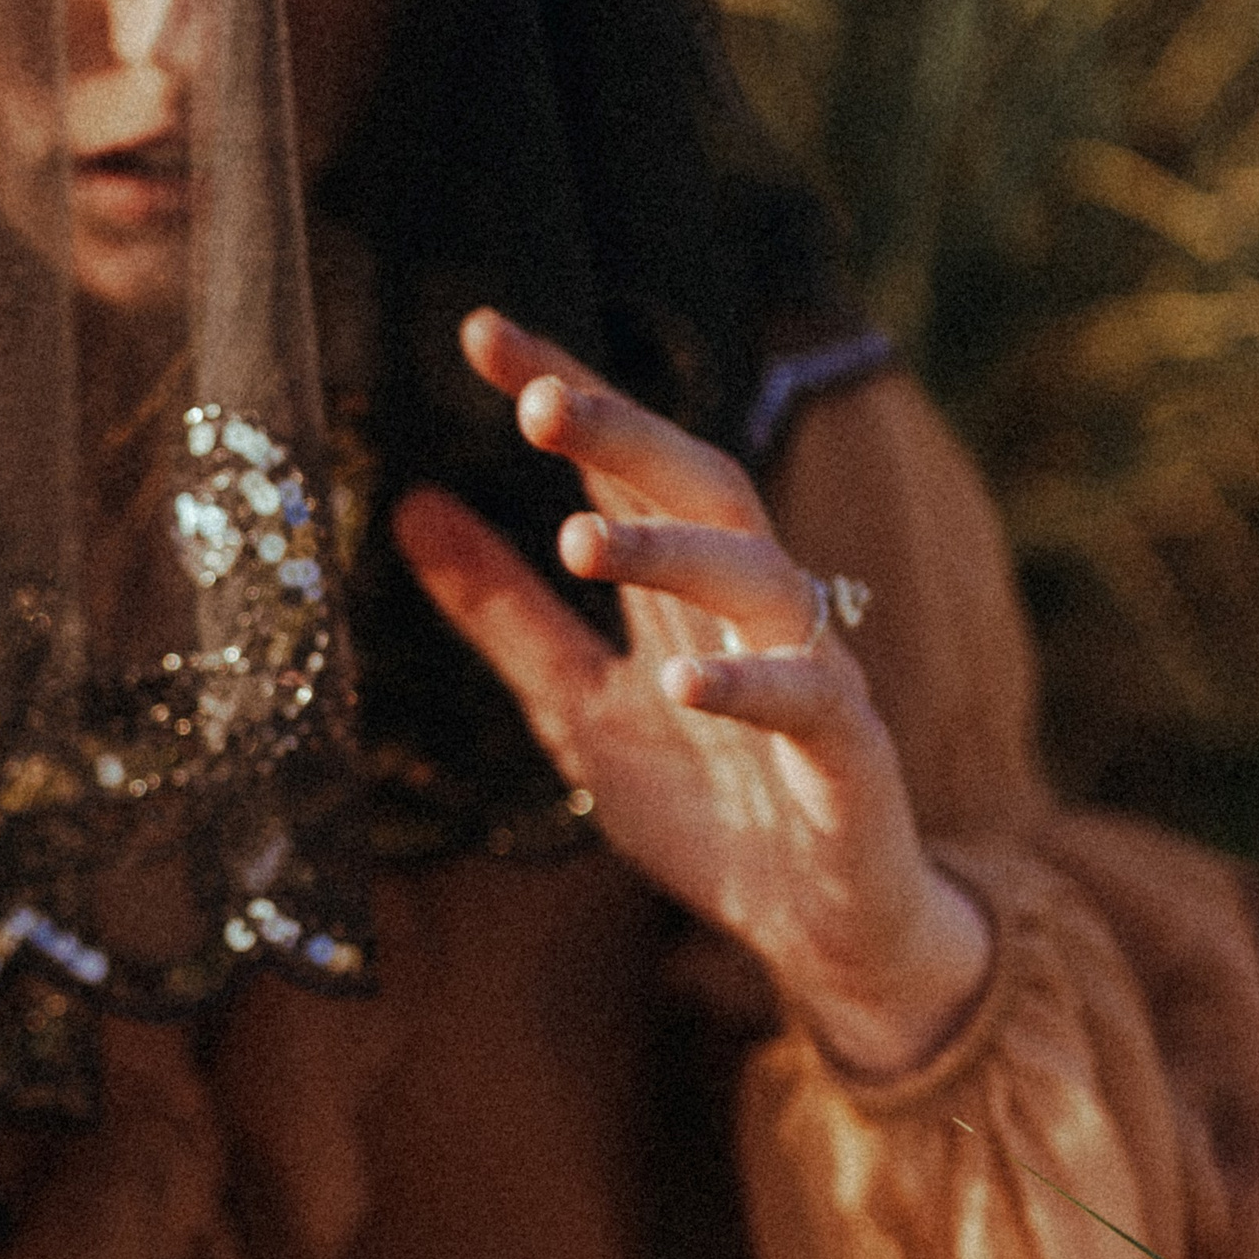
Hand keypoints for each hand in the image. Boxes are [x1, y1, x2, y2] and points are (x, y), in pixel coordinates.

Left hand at [393, 310, 990, 1077]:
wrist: (819, 925)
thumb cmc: (709, 801)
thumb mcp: (575, 704)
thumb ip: (502, 613)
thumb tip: (408, 507)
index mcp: (683, 585)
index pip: (621, 464)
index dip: (564, 390)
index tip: (481, 332)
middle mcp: (753, 604)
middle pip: (701, 484)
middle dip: (626, 433)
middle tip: (538, 401)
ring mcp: (810, 668)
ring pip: (758, 575)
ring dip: (671, 551)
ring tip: (578, 539)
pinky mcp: (849, 750)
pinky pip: (809, 700)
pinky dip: (748, 686)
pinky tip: (682, 681)